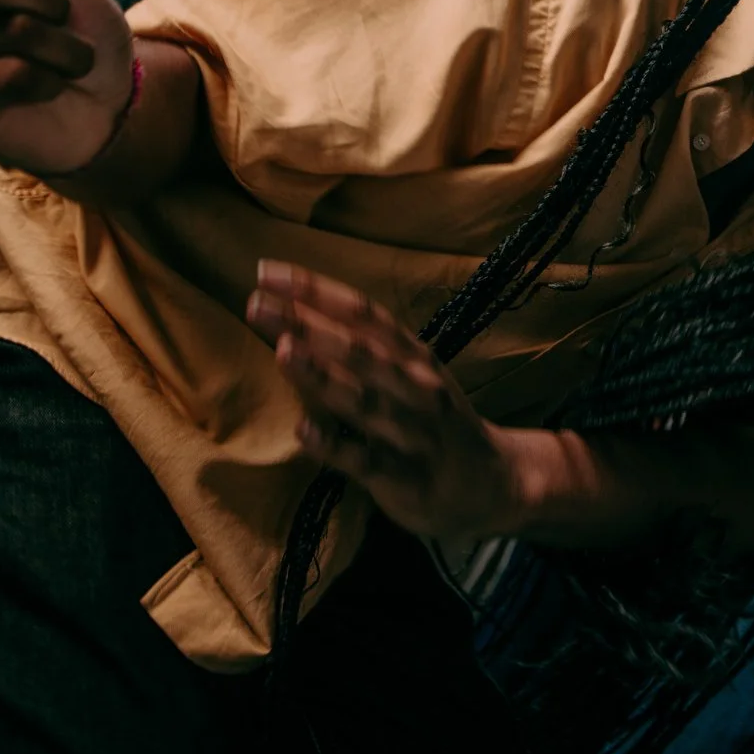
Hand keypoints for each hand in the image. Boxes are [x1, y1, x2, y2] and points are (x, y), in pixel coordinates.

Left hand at [246, 261, 521, 539]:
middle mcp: (416, 387)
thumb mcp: (410, 378)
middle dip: (309, 324)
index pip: (364, 313)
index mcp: (413, 356)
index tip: (266, 271)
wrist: (497, 482)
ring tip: (282, 350)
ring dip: (323, 374)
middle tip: (256, 303)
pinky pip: (368, 460)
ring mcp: (414, 432)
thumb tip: (291, 324)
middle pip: (361, 349)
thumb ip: (361, 353)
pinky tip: (303, 431)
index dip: (317, 291)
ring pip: (365, 399)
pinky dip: (336, 445)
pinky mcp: (408, 478)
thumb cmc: (435, 423)